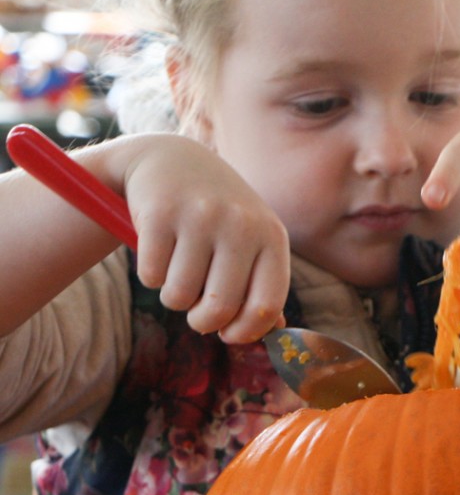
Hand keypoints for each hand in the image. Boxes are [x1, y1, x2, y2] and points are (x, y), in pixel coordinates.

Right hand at [122, 135, 289, 343]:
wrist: (171, 159)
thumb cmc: (219, 216)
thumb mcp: (252, 241)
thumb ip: (263, 285)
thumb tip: (273, 333)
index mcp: (272, 237)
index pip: (266, 306)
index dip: (244, 332)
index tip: (228, 334)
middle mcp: (241, 224)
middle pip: (220, 307)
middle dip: (203, 323)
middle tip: (196, 315)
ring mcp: (201, 215)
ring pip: (180, 296)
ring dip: (175, 298)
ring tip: (179, 275)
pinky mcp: (160, 212)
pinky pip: (152, 277)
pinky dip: (151, 277)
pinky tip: (160, 254)